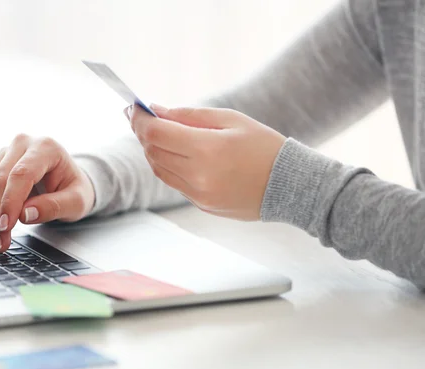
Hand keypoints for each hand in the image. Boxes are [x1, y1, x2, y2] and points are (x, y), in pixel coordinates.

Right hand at [0, 134, 94, 251]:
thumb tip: (25, 214)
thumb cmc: (73, 189)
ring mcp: (3, 153)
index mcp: (45, 147)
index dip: (10, 202)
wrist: (68, 180)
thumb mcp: (76, 201)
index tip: (6, 227)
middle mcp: (21, 144)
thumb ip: (54, 206)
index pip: (21, 174)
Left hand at [127, 104, 284, 220]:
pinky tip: (176, 154)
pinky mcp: (202, 205)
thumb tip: (156, 110)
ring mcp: (200, 194)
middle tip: (142, 118)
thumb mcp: (231, 119)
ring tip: (158, 134)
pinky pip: (175, 183)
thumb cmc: (264, 146)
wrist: (291, 185)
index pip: (156, 132)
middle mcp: (199, 175)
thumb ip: (189, 115)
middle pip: (153, 151)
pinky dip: (168, 166)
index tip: (133, 108)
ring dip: (152, 150)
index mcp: (207, 149)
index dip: (139, 119)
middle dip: (143, 132)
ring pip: (159, 169)